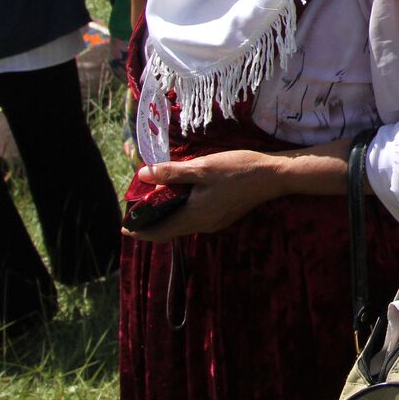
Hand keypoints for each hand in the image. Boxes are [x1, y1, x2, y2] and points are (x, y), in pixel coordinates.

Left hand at [123, 150, 286, 242]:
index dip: (140, 232)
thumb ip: (172, 173)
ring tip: (158, 203)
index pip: (159, 232)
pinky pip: (196, 220)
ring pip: (183, 225)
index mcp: (194, 215)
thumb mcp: (202, 167)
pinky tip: (185, 198)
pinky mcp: (224, 217)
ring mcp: (215, 223)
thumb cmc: (238, 169)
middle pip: (170, 231)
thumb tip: (143, 175)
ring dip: (168, 218)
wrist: (273, 176)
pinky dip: (183, 213)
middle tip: (139, 212)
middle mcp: (203, 225)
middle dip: (152, 225)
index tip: (125, 227)